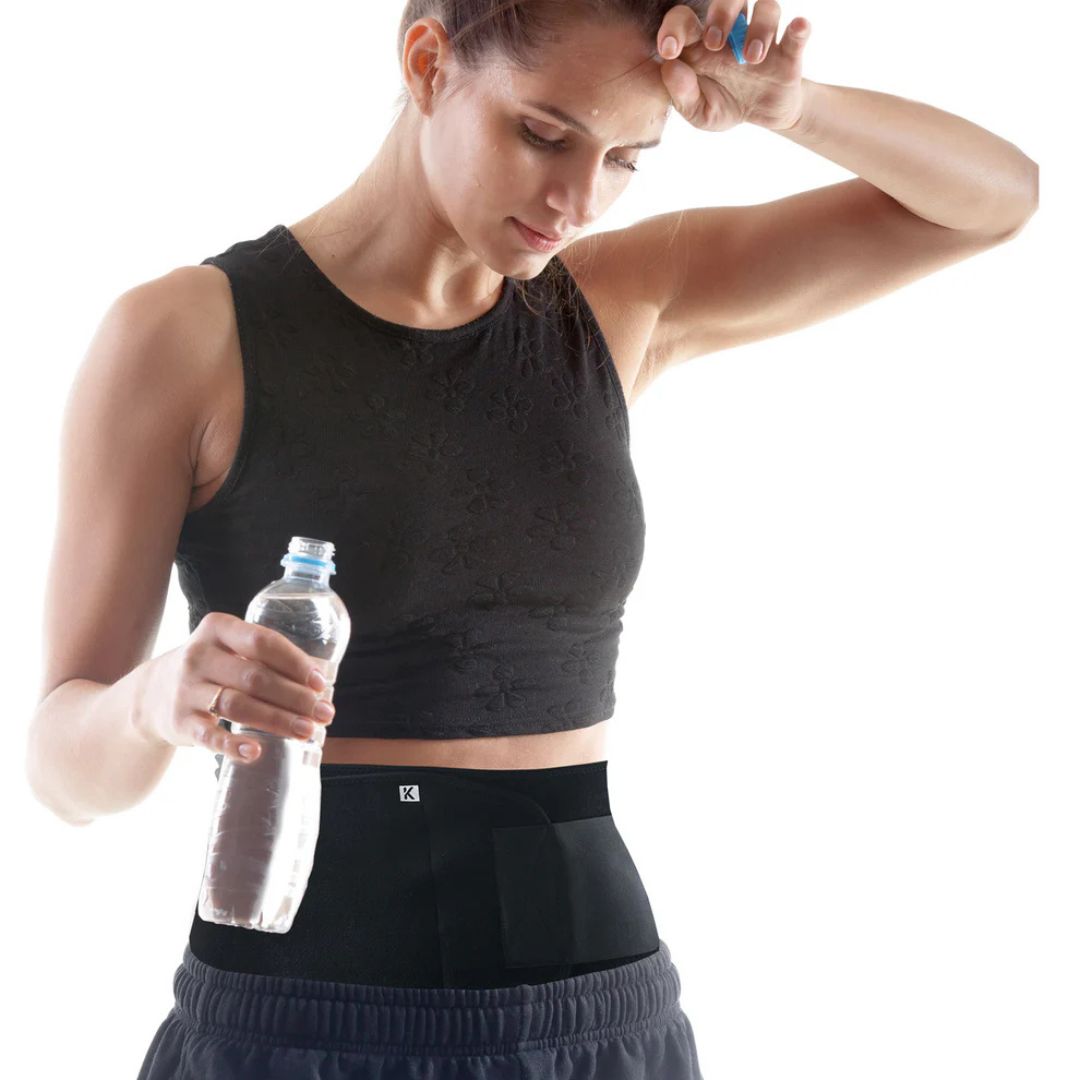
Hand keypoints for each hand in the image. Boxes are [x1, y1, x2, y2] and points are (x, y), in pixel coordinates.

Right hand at [139, 611, 334, 762]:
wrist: (150, 694)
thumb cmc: (210, 668)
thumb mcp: (228, 649)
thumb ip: (265, 658)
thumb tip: (318, 682)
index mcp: (217, 629)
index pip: (263, 642)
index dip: (295, 663)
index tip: (320, 683)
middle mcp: (199, 656)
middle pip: (256, 677)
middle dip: (295, 697)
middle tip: (324, 713)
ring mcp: (186, 690)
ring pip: (238, 706)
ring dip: (277, 720)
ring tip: (307, 731)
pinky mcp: (179, 722)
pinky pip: (208, 736)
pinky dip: (233, 745)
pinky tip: (257, 751)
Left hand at [655, 2, 811, 131]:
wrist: (762, 117)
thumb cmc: (725, 105)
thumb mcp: (699, 111)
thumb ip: (681, 94)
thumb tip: (670, 68)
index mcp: (703, 43)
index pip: (685, 18)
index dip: (673, 27)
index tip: (669, 50)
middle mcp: (733, 31)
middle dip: (720, 15)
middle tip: (714, 44)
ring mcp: (761, 37)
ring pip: (765, 7)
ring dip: (759, 28)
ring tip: (751, 59)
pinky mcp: (788, 53)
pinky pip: (797, 33)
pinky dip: (799, 29)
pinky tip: (798, 28)